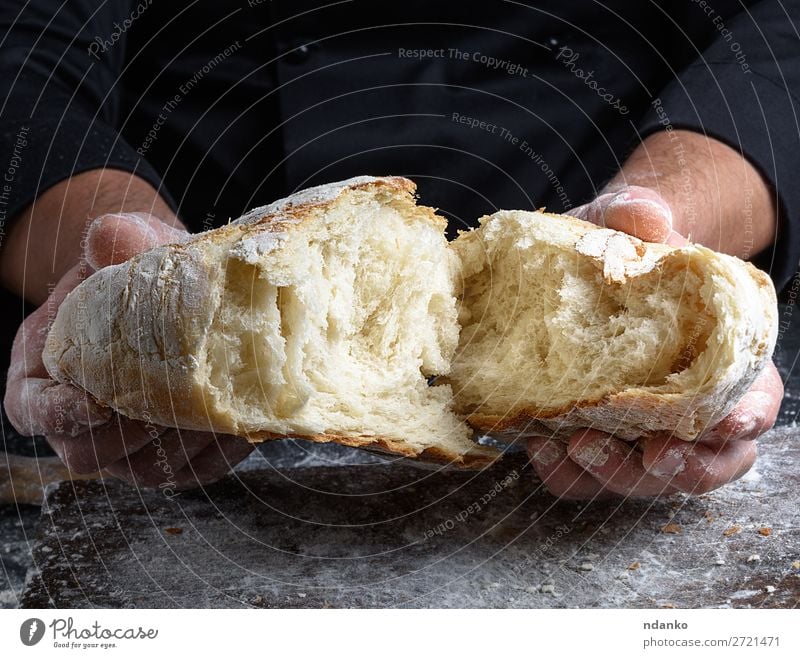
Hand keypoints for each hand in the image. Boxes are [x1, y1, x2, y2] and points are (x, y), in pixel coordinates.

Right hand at [4, 213, 253, 491]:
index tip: (93, 403)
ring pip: (148, 469)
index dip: (56, 413)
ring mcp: (135, 444)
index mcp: (48, 373)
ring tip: (215, 412)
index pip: (32, 409)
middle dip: (130, 433)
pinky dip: (220, 451)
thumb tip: (112, 236)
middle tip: (170, 404)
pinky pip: (197, 469)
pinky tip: (243, 423)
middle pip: (92, 452)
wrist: (188, 288)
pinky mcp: (183, 456)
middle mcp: (86, 419)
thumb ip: (117, 242)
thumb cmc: (141, 271)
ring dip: (181, 445)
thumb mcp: (128, 248)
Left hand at [526, 185, 783, 498]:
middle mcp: (687, 410)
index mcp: (720, 362)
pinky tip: (539, 446)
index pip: (752, 404)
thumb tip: (646, 215)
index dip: (745, 419)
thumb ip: (638, 215)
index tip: (723, 423)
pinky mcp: (590, 441)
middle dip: (680, 468)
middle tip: (648, 455)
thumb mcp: (626, 225)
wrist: (575, 271)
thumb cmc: (619, 254)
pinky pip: (583, 478)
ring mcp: (637, 434)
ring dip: (614, 474)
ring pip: (642, 481)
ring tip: (575, 446)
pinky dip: (565, 472)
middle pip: (704, 464)